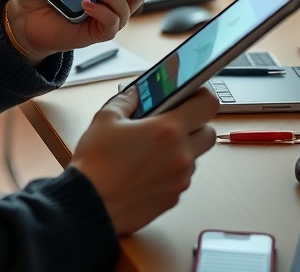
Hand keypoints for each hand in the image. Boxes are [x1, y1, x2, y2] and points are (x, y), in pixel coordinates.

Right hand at [70, 87, 218, 234]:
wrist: (91, 203)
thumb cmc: (96, 163)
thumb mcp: (105, 119)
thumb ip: (125, 100)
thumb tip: (134, 94)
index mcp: (167, 130)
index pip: (207, 105)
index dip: (201, 96)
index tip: (191, 95)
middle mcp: (181, 155)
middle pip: (208, 133)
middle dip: (194, 125)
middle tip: (171, 123)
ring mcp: (180, 179)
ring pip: (194, 157)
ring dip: (181, 149)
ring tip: (151, 149)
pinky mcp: (174, 197)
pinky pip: (181, 178)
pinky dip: (170, 170)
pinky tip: (146, 169)